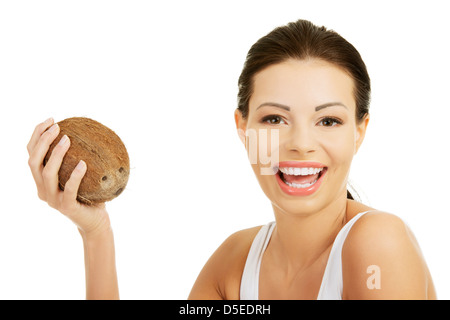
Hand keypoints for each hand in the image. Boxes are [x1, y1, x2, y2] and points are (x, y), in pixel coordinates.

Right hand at [27, 118, 110, 236]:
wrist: (96, 222)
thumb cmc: (89, 195)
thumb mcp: (81, 175)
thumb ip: (76, 158)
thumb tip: (86, 131)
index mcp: (42, 181)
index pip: (32, 154)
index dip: (36, 136)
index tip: (51, 120)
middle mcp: (43, 190)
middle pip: (34, 162)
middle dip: (42, 141)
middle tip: (57, 127)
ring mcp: (53, 200)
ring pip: (47, 174)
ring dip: (56, 154)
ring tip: (67, 139)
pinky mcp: (67, 207)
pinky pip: (70, 189)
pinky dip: (75, 175)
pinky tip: (83, 163)